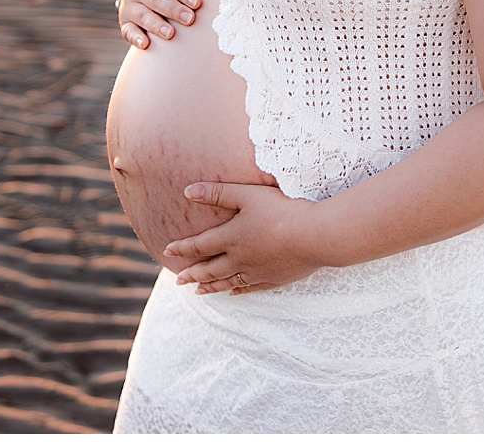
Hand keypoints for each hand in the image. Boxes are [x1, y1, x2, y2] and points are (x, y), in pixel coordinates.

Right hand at [117, 0, 210, 48]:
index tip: (197, 3)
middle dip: (173, 10)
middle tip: (189, 19)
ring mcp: (130, 4)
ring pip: (142, 15)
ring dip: (156, 25)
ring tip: (170, 34)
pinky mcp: (125, 20)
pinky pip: (127, 30)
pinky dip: (135, 37)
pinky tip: (145, 44)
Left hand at [164, 182, 325, 294]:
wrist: (315, 235)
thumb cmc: (282, 210)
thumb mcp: (247, 194)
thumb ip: (217, 192)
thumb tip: (187, 191)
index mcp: (231, 238)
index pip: (199, 245)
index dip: (182, 248)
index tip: (167, 250)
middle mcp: (240, 259)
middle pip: (210, 269)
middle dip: (192, 274)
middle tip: (179, 280)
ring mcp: (257, 271)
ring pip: (228, 282)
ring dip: (211, 286)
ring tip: (198, 291)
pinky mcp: (275, 278)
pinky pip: (250, 288)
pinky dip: (238, 291)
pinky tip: (233, 293)